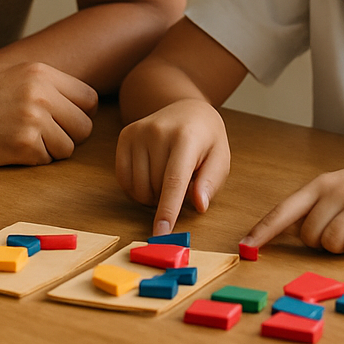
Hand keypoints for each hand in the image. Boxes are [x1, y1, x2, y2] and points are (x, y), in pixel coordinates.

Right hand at [0, 60, 98, 165]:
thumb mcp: (9, 73)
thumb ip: (43, 84)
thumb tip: (74, 104)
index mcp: (41, 72)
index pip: (89, 99)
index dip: (78, 114)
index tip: (61, 120)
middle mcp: (42, 93)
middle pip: (84, 127)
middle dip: (68, 136)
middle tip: (41, 137)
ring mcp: (33, 119)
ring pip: (68, 148)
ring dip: (50, 151)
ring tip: (20, 141)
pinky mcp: (20, 146)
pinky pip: (45, 161)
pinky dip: (31, 160)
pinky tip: (7, 149)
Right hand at [115, 99, 230, 235]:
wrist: (187, 110)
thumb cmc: (206, 140)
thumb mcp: (220, 159)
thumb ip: (210, 183)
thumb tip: (199, 205)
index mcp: (186, 137)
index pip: (173, 180)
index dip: (167, 210)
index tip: (161, 233)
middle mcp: (158, 131)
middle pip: (155, 188)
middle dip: (168, 199)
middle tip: (183, 184)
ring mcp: (138, 132)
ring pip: (138, 187)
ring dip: (152, 195)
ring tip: (167, 179)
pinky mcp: (125, 136)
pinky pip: (123, 179)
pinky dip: (136, 188)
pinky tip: (150, 176)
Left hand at [242, 153, 343, 253]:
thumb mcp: (342, 186)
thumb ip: (316, 206)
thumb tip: (287, 230)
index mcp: (323, 184)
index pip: (285, 210)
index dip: (264, 231)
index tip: (245, 246)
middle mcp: (337, 191)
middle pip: (309, 236)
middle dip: (322, 243)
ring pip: (332, 244)